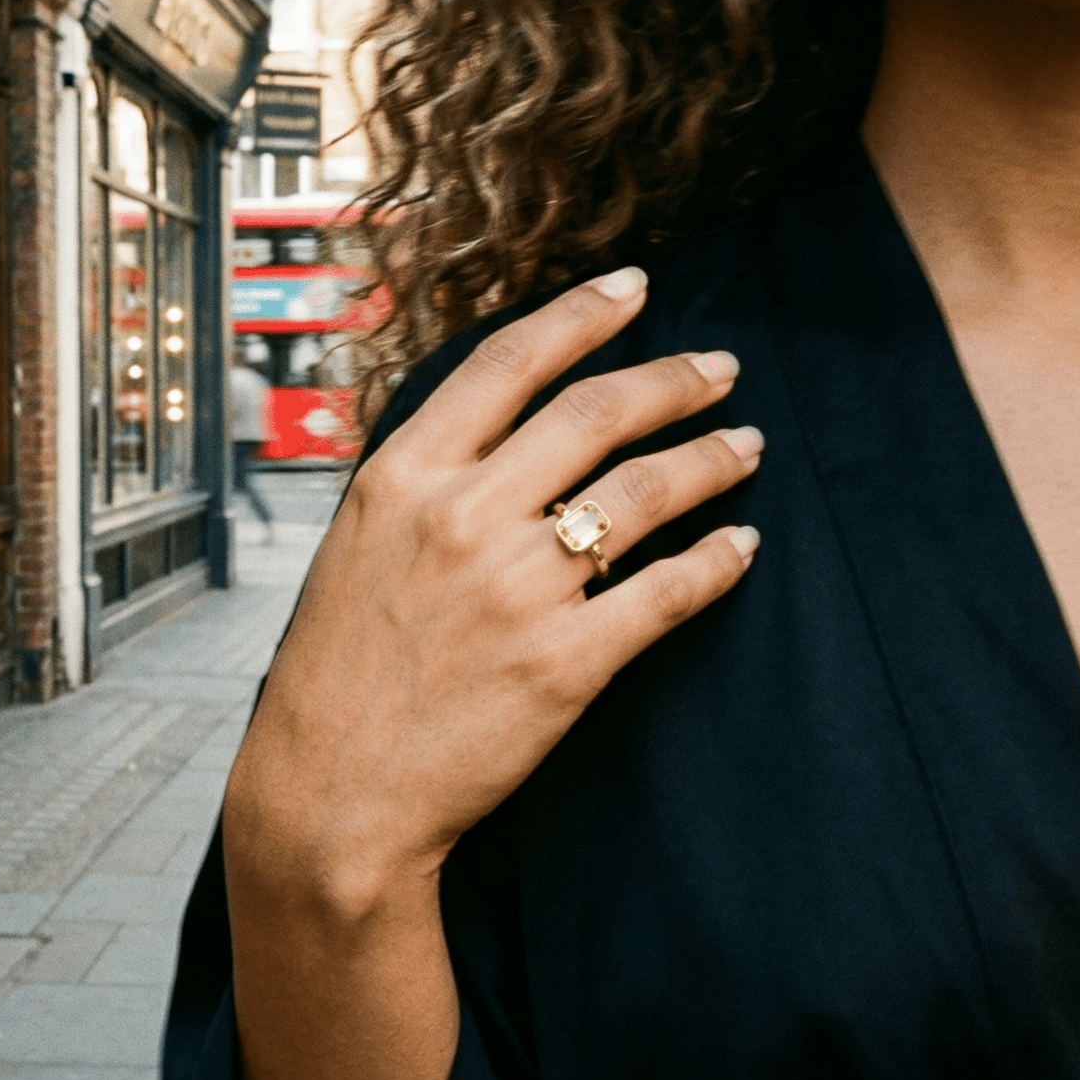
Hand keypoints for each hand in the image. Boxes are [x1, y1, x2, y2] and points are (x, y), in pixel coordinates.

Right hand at [226, 267, 761, 902]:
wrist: (332, 792)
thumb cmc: (338, 671)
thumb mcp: (357, 545)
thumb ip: (426, 480)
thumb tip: (502, 428)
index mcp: (403, 476)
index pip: (508, 361)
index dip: (582, 313)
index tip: (634, 287)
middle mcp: (463, 515)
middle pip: (598, 412)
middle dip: (675, 378)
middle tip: (720, 368)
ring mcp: (519, 587)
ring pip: (648, 489)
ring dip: (713, 457)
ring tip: (747, 445)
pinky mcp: (567, 661)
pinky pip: (668, 591)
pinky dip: (718, 560)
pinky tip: (743, 544)